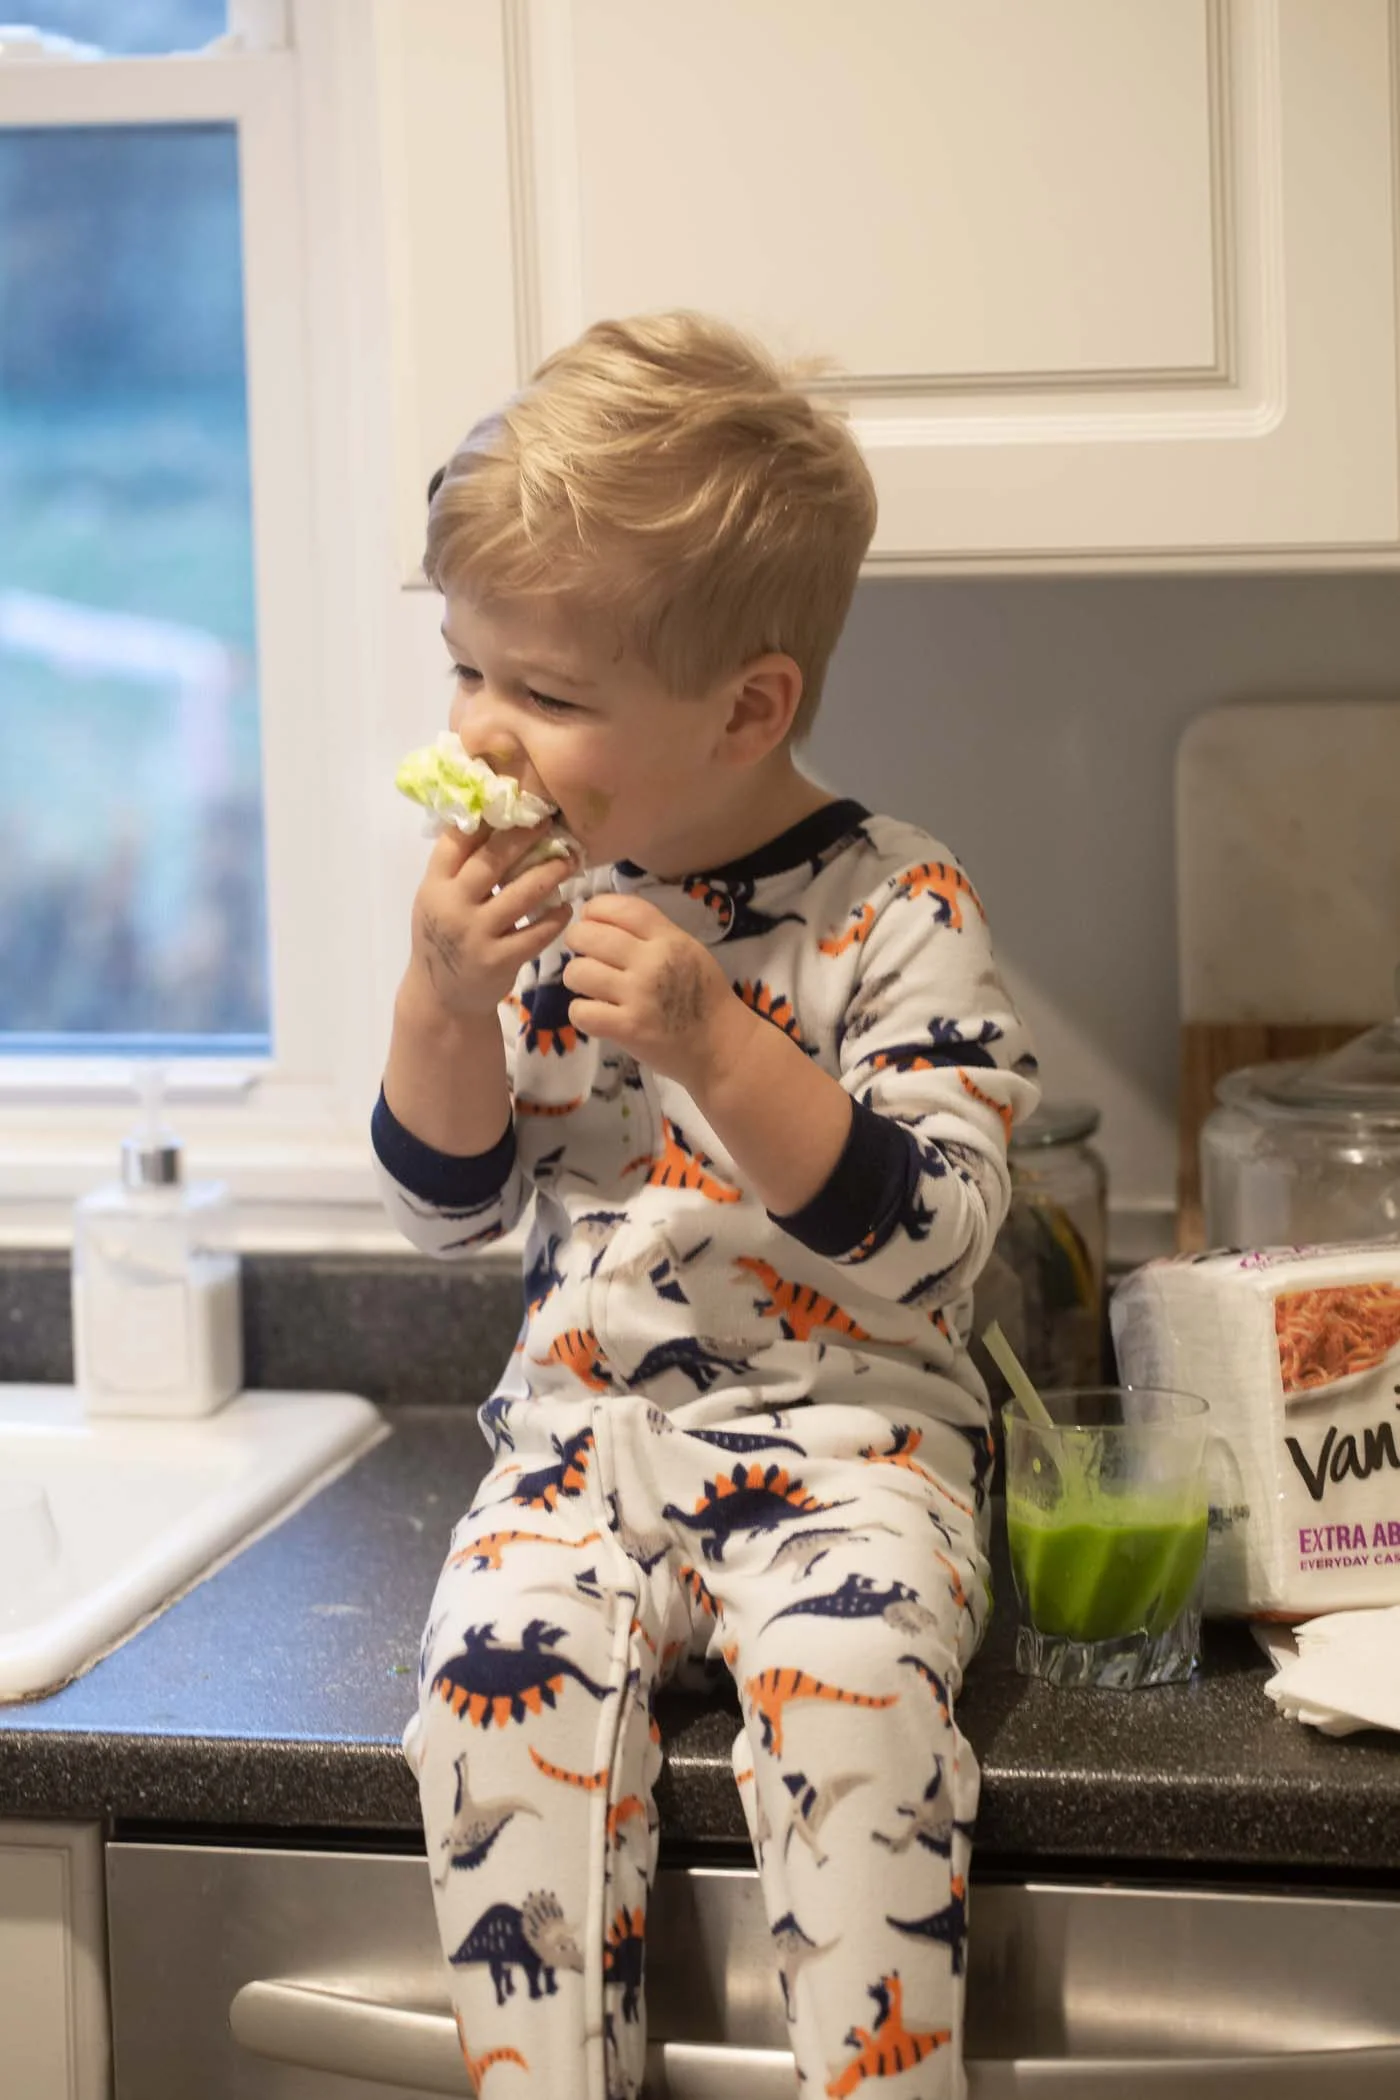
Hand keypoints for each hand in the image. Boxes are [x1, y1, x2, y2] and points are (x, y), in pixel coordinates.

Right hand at [405, 825, 576, 1021]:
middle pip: (491, 862)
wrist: (442, 998)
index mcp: (434, 886)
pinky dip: (556, 917)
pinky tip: (568, 906)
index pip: (456, 841)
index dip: (484, 819)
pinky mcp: (499, 960)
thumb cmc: (445, 938)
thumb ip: (456, 869)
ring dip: (550, 874)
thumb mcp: (437, 901)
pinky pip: (537, 933)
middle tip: (550, 822)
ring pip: (521, 895)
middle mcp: (452, 907)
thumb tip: (488, 818)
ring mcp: (476, 935)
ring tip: (570, 861)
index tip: (512, 802)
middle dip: (524, 838)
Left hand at [562, 893, 755, 1088]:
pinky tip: (594, 1013)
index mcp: (669, 939)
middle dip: (576, 940)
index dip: (595, 908)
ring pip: (579, 972)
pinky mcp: (628, 1029)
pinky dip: (581, 1013)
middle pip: (590, 935)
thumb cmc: (704, 997)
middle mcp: (652, 962)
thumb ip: (653, 933)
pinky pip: (582, 1012)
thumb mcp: (689, 951)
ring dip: (576, 977)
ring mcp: (639, 996)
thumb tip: (603, 920)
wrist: (722, 1046)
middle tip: (582, 953)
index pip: (621, 908)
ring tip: (588, 986)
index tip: (589, 919)